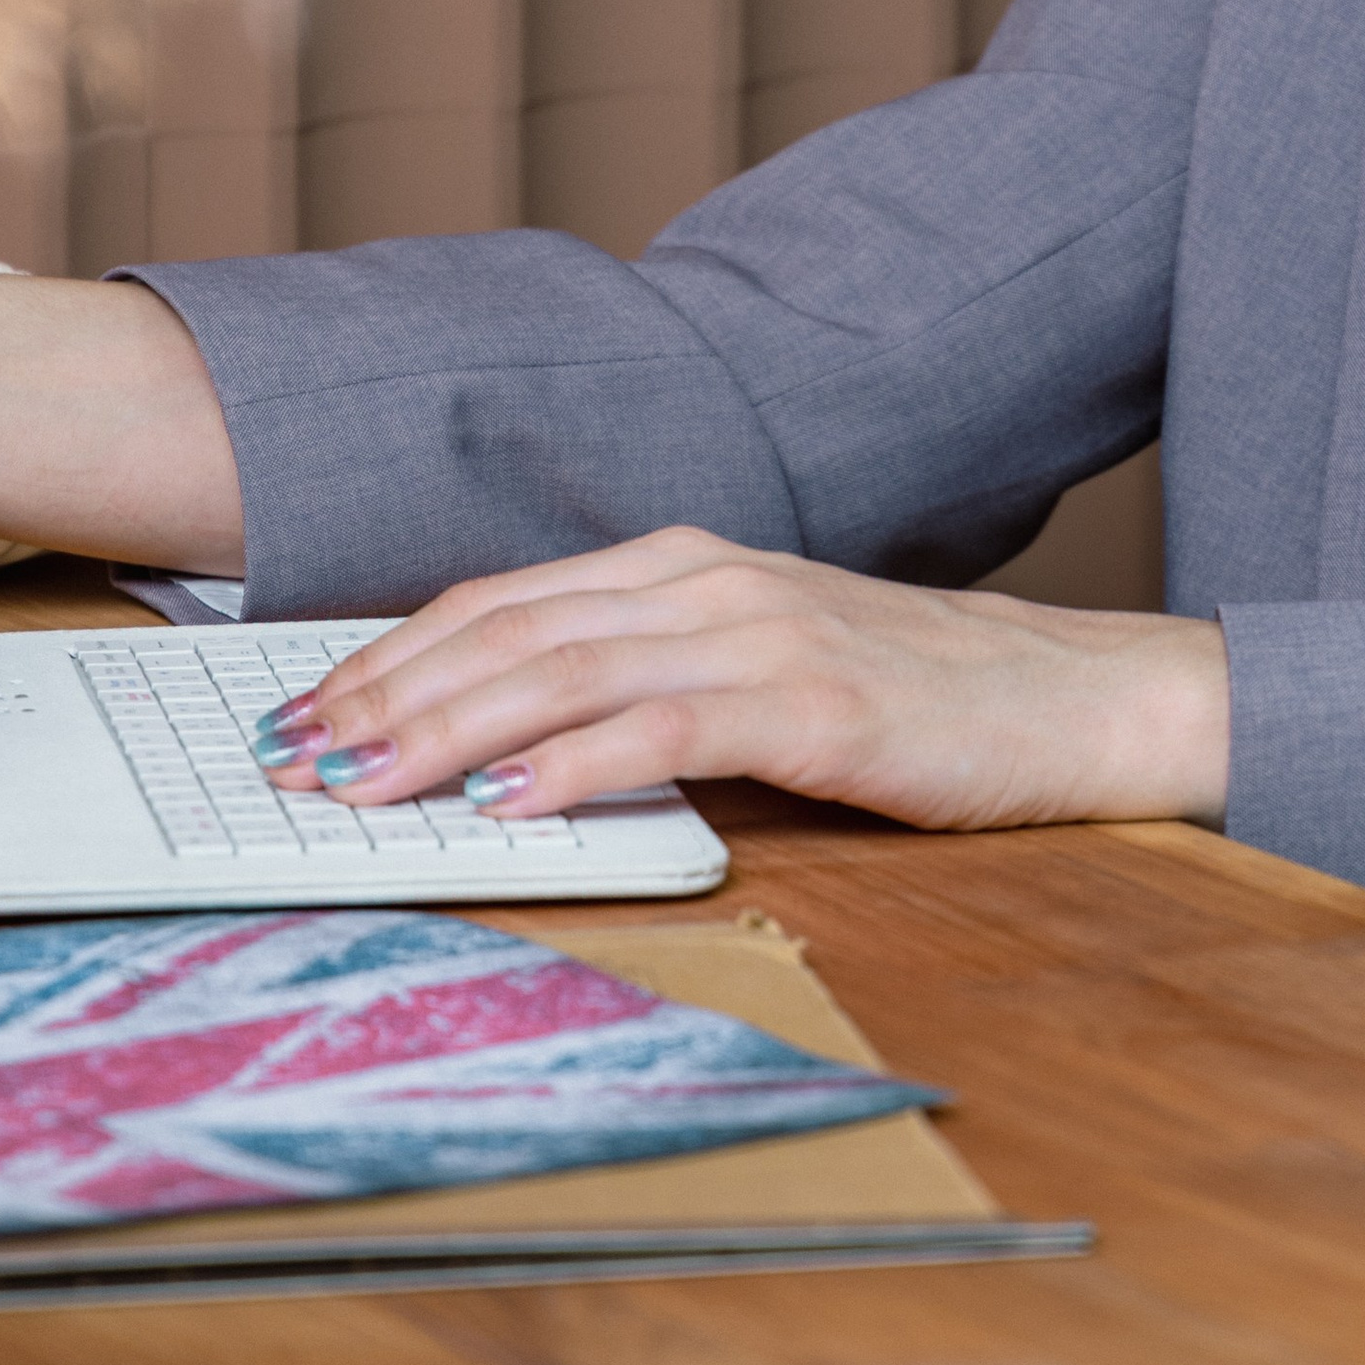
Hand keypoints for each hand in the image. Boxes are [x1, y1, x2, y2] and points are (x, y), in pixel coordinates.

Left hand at [259, 529, 1231, 832]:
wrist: (1073, 699)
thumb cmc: (919, 699)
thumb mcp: (765, 669)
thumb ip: (652, 683)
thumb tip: (514, 751)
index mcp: (688, 565)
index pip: (504, 602)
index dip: (393, 653)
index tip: (303, 710)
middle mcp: (709, 579)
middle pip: (508, 629)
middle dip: (385, 693)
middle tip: (291, 757)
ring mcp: (761, 632)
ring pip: (563, 670)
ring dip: (445, 730)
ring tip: (360, 781)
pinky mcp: (813, 702)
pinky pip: (664, 725)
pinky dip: (572, 762)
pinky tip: (509, 800)